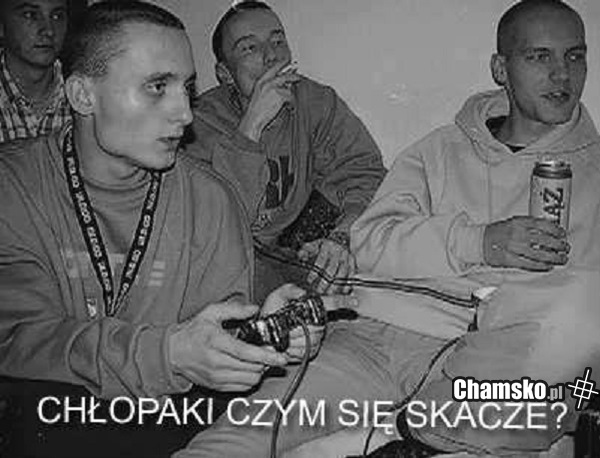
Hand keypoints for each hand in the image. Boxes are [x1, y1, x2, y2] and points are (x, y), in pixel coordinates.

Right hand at [169, 302, 287, 391]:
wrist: (173, 353)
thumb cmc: (193, 332)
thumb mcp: (211, 313)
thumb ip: (234, 310)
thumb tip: (254, 309)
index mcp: (216, 342)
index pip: (246, 353)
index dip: (266, 356)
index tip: (280, 357)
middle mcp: (216, 362)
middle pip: (252, 368)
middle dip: (267, 362)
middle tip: (270, 353)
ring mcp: (216, 376)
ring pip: (250, 380)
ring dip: (260, 371)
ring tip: (259, 360)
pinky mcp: (216, 386)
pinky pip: (242, 387)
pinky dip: (250, 379)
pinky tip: (249, 368)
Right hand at [238, 61, 300, 140]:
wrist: (252, 119)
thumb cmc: (255, 111)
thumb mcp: (260, 96)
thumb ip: (270, 88)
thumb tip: (284, 84)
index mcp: (260, 82)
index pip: (272, 68)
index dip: (280, 64)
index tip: (286, 61)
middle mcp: (267, 82)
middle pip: (284, 76)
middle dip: (293, 76)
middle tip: (298, 78)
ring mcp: (273, 88)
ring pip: (288, 88)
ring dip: (290, 96)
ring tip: (288, 103)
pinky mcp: (279, 95)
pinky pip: (290, 97)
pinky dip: (291, 103)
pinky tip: (288, 107)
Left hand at [261, 284, 357, 362]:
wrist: (262, 334)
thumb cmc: (270, 314)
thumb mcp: (277, 296)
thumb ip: (290, 290)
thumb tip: (303, 293)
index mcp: (311, 306)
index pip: (331, 303)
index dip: (344, 301)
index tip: (355, 302)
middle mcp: (317, 322)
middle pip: (318, 326)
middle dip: (299, 328)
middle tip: (285, 327)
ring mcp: (316, 337)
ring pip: (312, 339)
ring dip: (294, 340)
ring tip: (284, 337)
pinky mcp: (311, 351)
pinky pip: (307, 351)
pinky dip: (294, 350)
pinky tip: (287, 346)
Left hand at [298, 238, 355, 293]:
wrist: (339, 239)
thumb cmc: (324, 245)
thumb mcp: (313, 244)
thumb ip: (305, 251)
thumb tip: (300, 256)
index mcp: (327, 247)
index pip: (320, 262)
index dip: (315, 273)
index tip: (309, 281)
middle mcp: (338, 251)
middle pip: (332, 269)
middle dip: (325, 282)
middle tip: (319, 291)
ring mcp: (347, 257)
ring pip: (342, 273)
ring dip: (335, 285)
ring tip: (329, 293)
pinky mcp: (353, 262)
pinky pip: (351, 274)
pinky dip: (347, 283)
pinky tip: (342, 291)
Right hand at [483, 216, 569, 270]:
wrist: (479, 242)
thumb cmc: (497, 232)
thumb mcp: (513, 222)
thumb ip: (529, 225)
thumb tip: (551, 230)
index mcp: (518, 222)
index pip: (542, 225)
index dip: (556, 230)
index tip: (563, 234)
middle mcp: (516, 234)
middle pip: (544, 241)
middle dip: (558, 246)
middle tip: (565, 248)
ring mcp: (512, 248)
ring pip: (539, 254)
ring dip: (554, 258)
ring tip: (561, 259)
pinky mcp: (508, 260)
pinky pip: (529, 264)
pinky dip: (541, 266)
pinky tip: (548, 266)